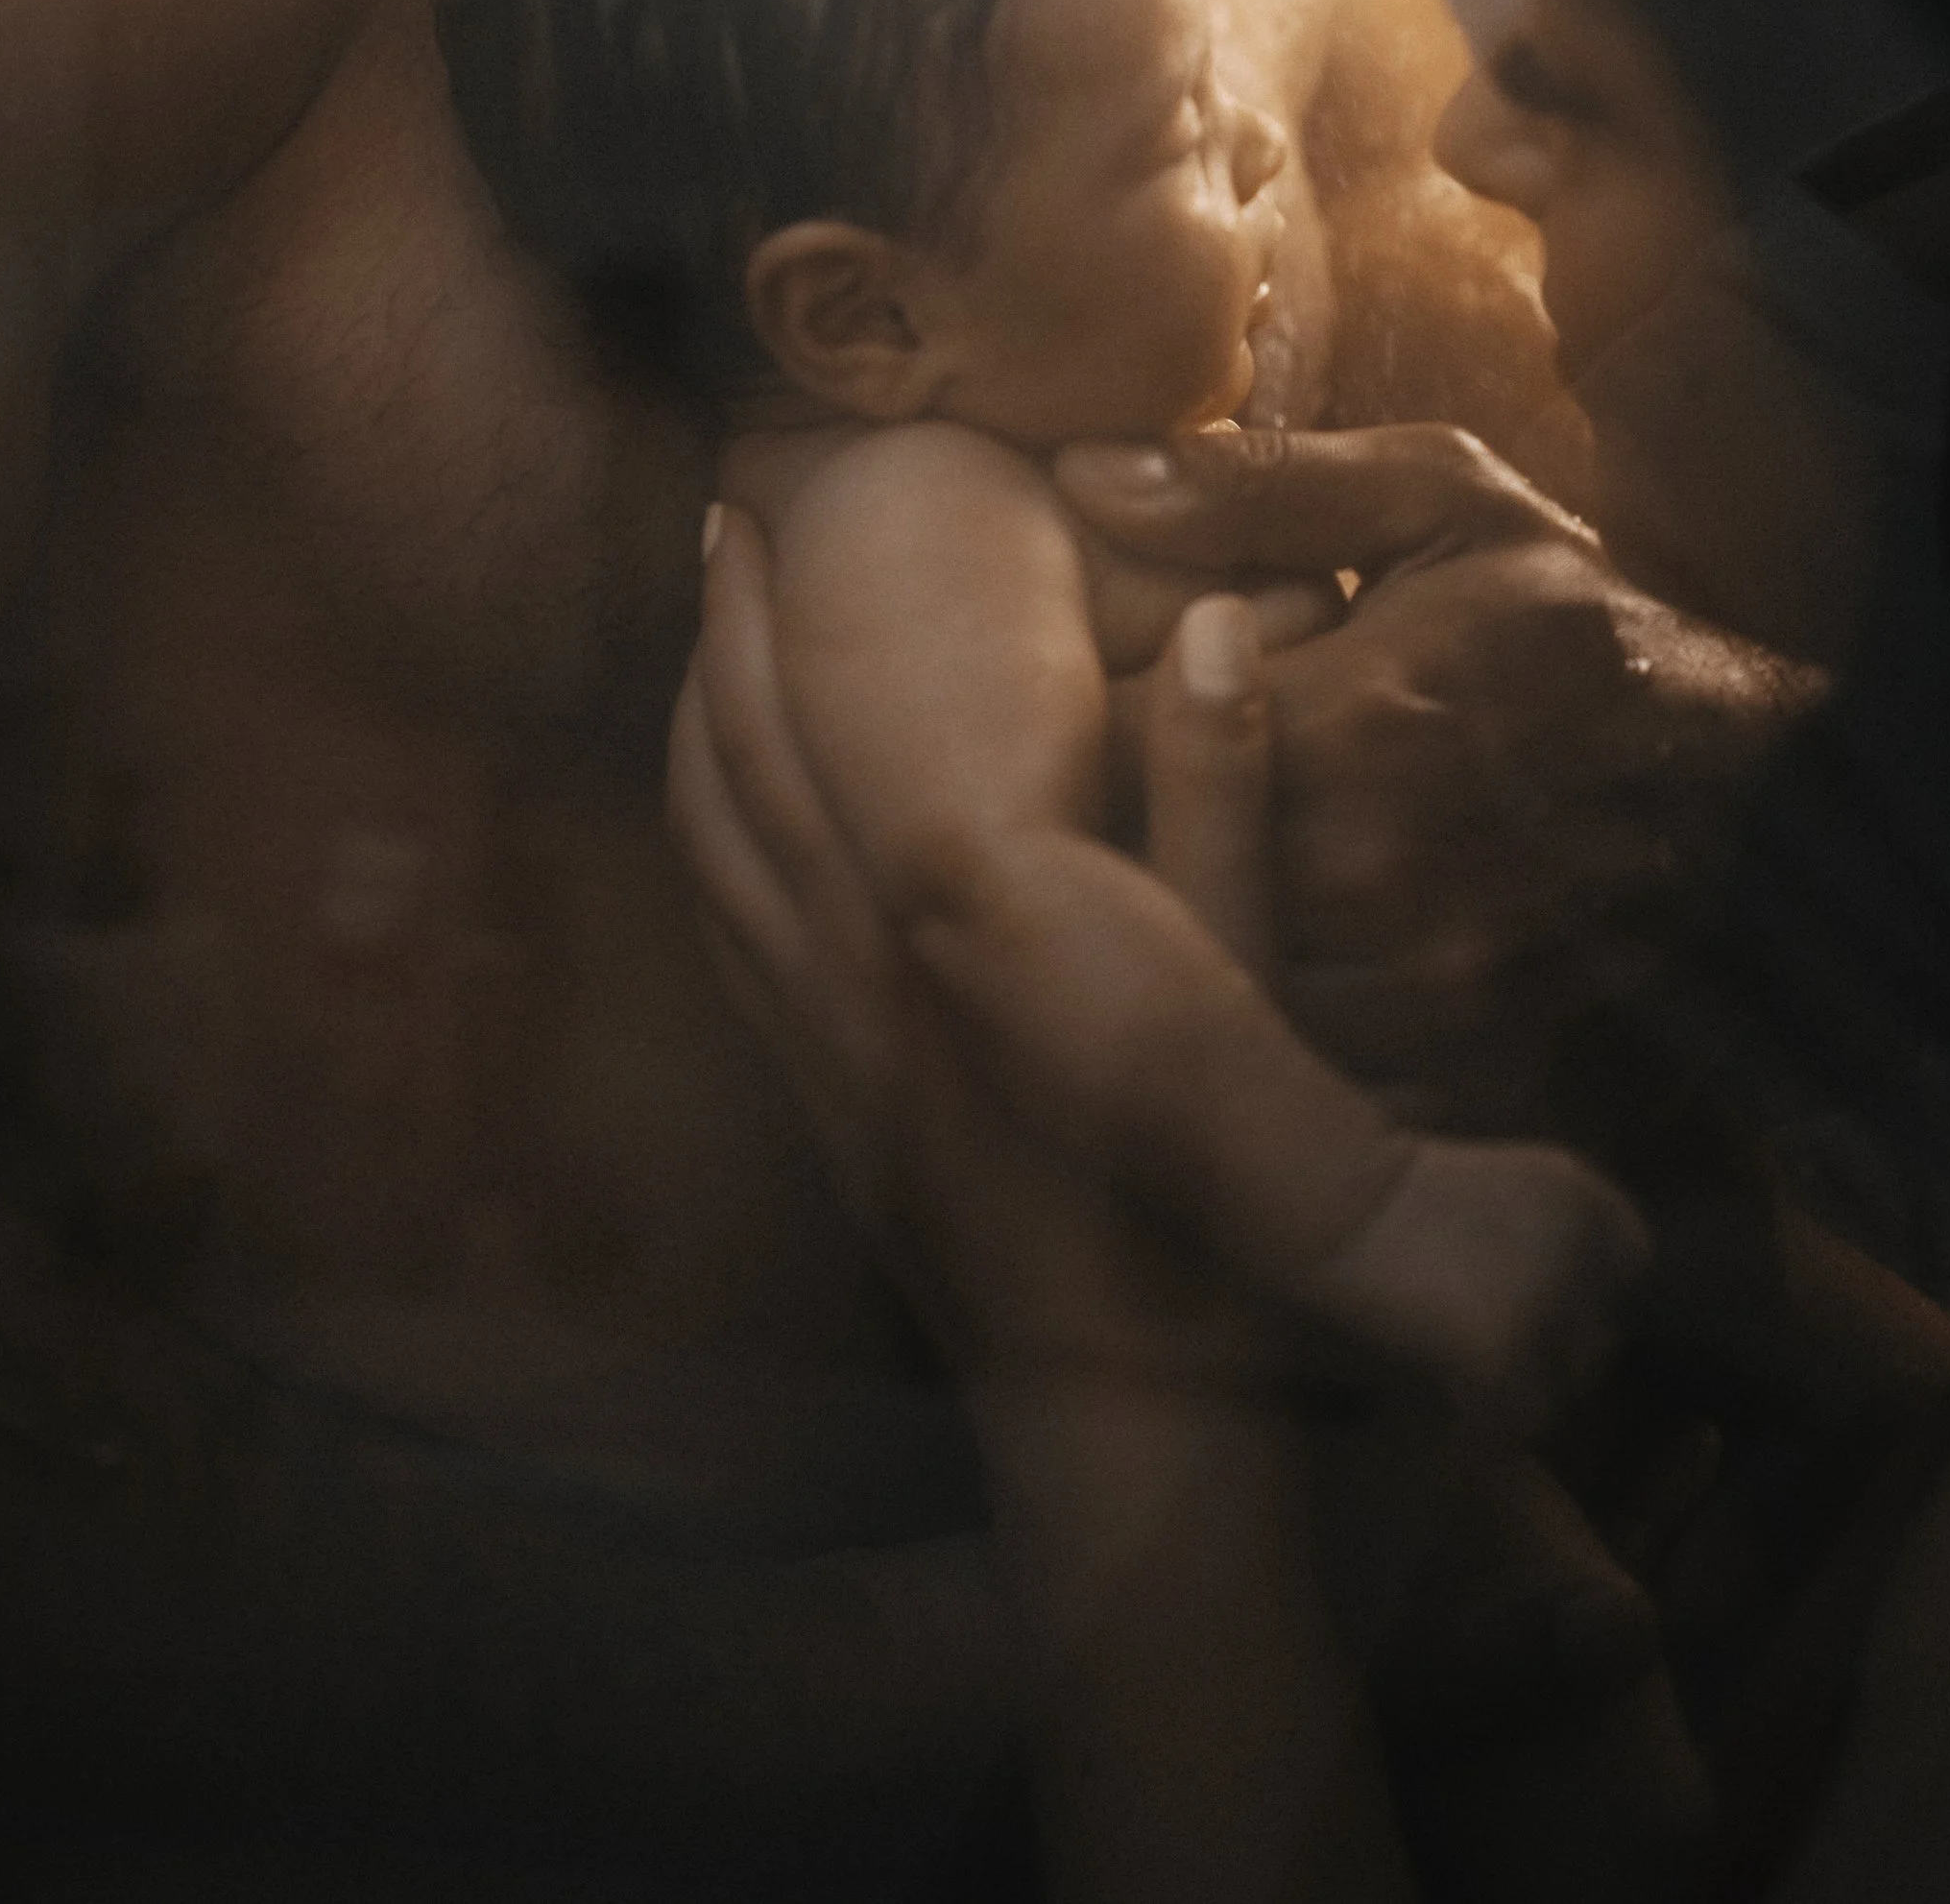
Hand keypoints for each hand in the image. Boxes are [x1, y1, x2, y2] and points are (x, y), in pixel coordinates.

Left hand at [669, 510, 1255, 1385]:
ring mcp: (829, 1070)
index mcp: (937, 944)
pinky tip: (720, 829)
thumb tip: (1222, 628)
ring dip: (697, 737)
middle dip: (716, 642)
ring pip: (716, 865)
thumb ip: (1225, 814)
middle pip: (736, 780)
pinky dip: (707, 860)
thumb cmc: (1219, 1229)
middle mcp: (852, 994)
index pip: (807, 740)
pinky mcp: (840, 1132)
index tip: (756, 505)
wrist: (1145, 1445)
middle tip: (715, 522)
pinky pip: (735, 960)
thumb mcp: (1252, 1007)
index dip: (765, 618)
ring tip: (701, 643)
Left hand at [1056, 422, 1820, 1099]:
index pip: (1122, 751)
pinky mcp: (1462, 1070)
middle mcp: (1387, 878)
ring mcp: (1430, 994)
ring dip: (1162, 946)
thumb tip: (1086, 474)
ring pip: (1211, 997)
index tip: (1037, 699)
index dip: (1062, 729)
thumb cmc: (1589, 612)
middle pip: (1148, 891)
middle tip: (1037, 803)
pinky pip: (1298, 1082)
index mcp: (1366, 721)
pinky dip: (1250, 1038)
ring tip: (1121, 885)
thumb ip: (1262, 485)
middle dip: (1091, 847)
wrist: (1776, 778)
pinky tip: (1225, 973)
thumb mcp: (1449, 499)